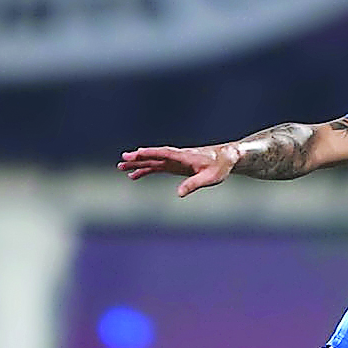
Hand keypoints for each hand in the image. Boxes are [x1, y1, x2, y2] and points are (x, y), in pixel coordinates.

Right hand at [118, 144, 239, 197]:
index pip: (164, 153)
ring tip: (121, 167)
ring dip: (138, 164)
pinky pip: (157, 167)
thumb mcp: (209, 178)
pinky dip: (146, 170)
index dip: (150, 153)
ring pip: (153, 161)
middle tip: (122, 159)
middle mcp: (176, 156)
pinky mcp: (175, 166)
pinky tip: (135, 176)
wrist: (226, 158)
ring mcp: (175, 161)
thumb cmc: (220, 167)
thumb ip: (193, 184)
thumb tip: (178, 194)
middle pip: (154, 156)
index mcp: (184, 156)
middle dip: (139, 158)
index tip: (137, 153)